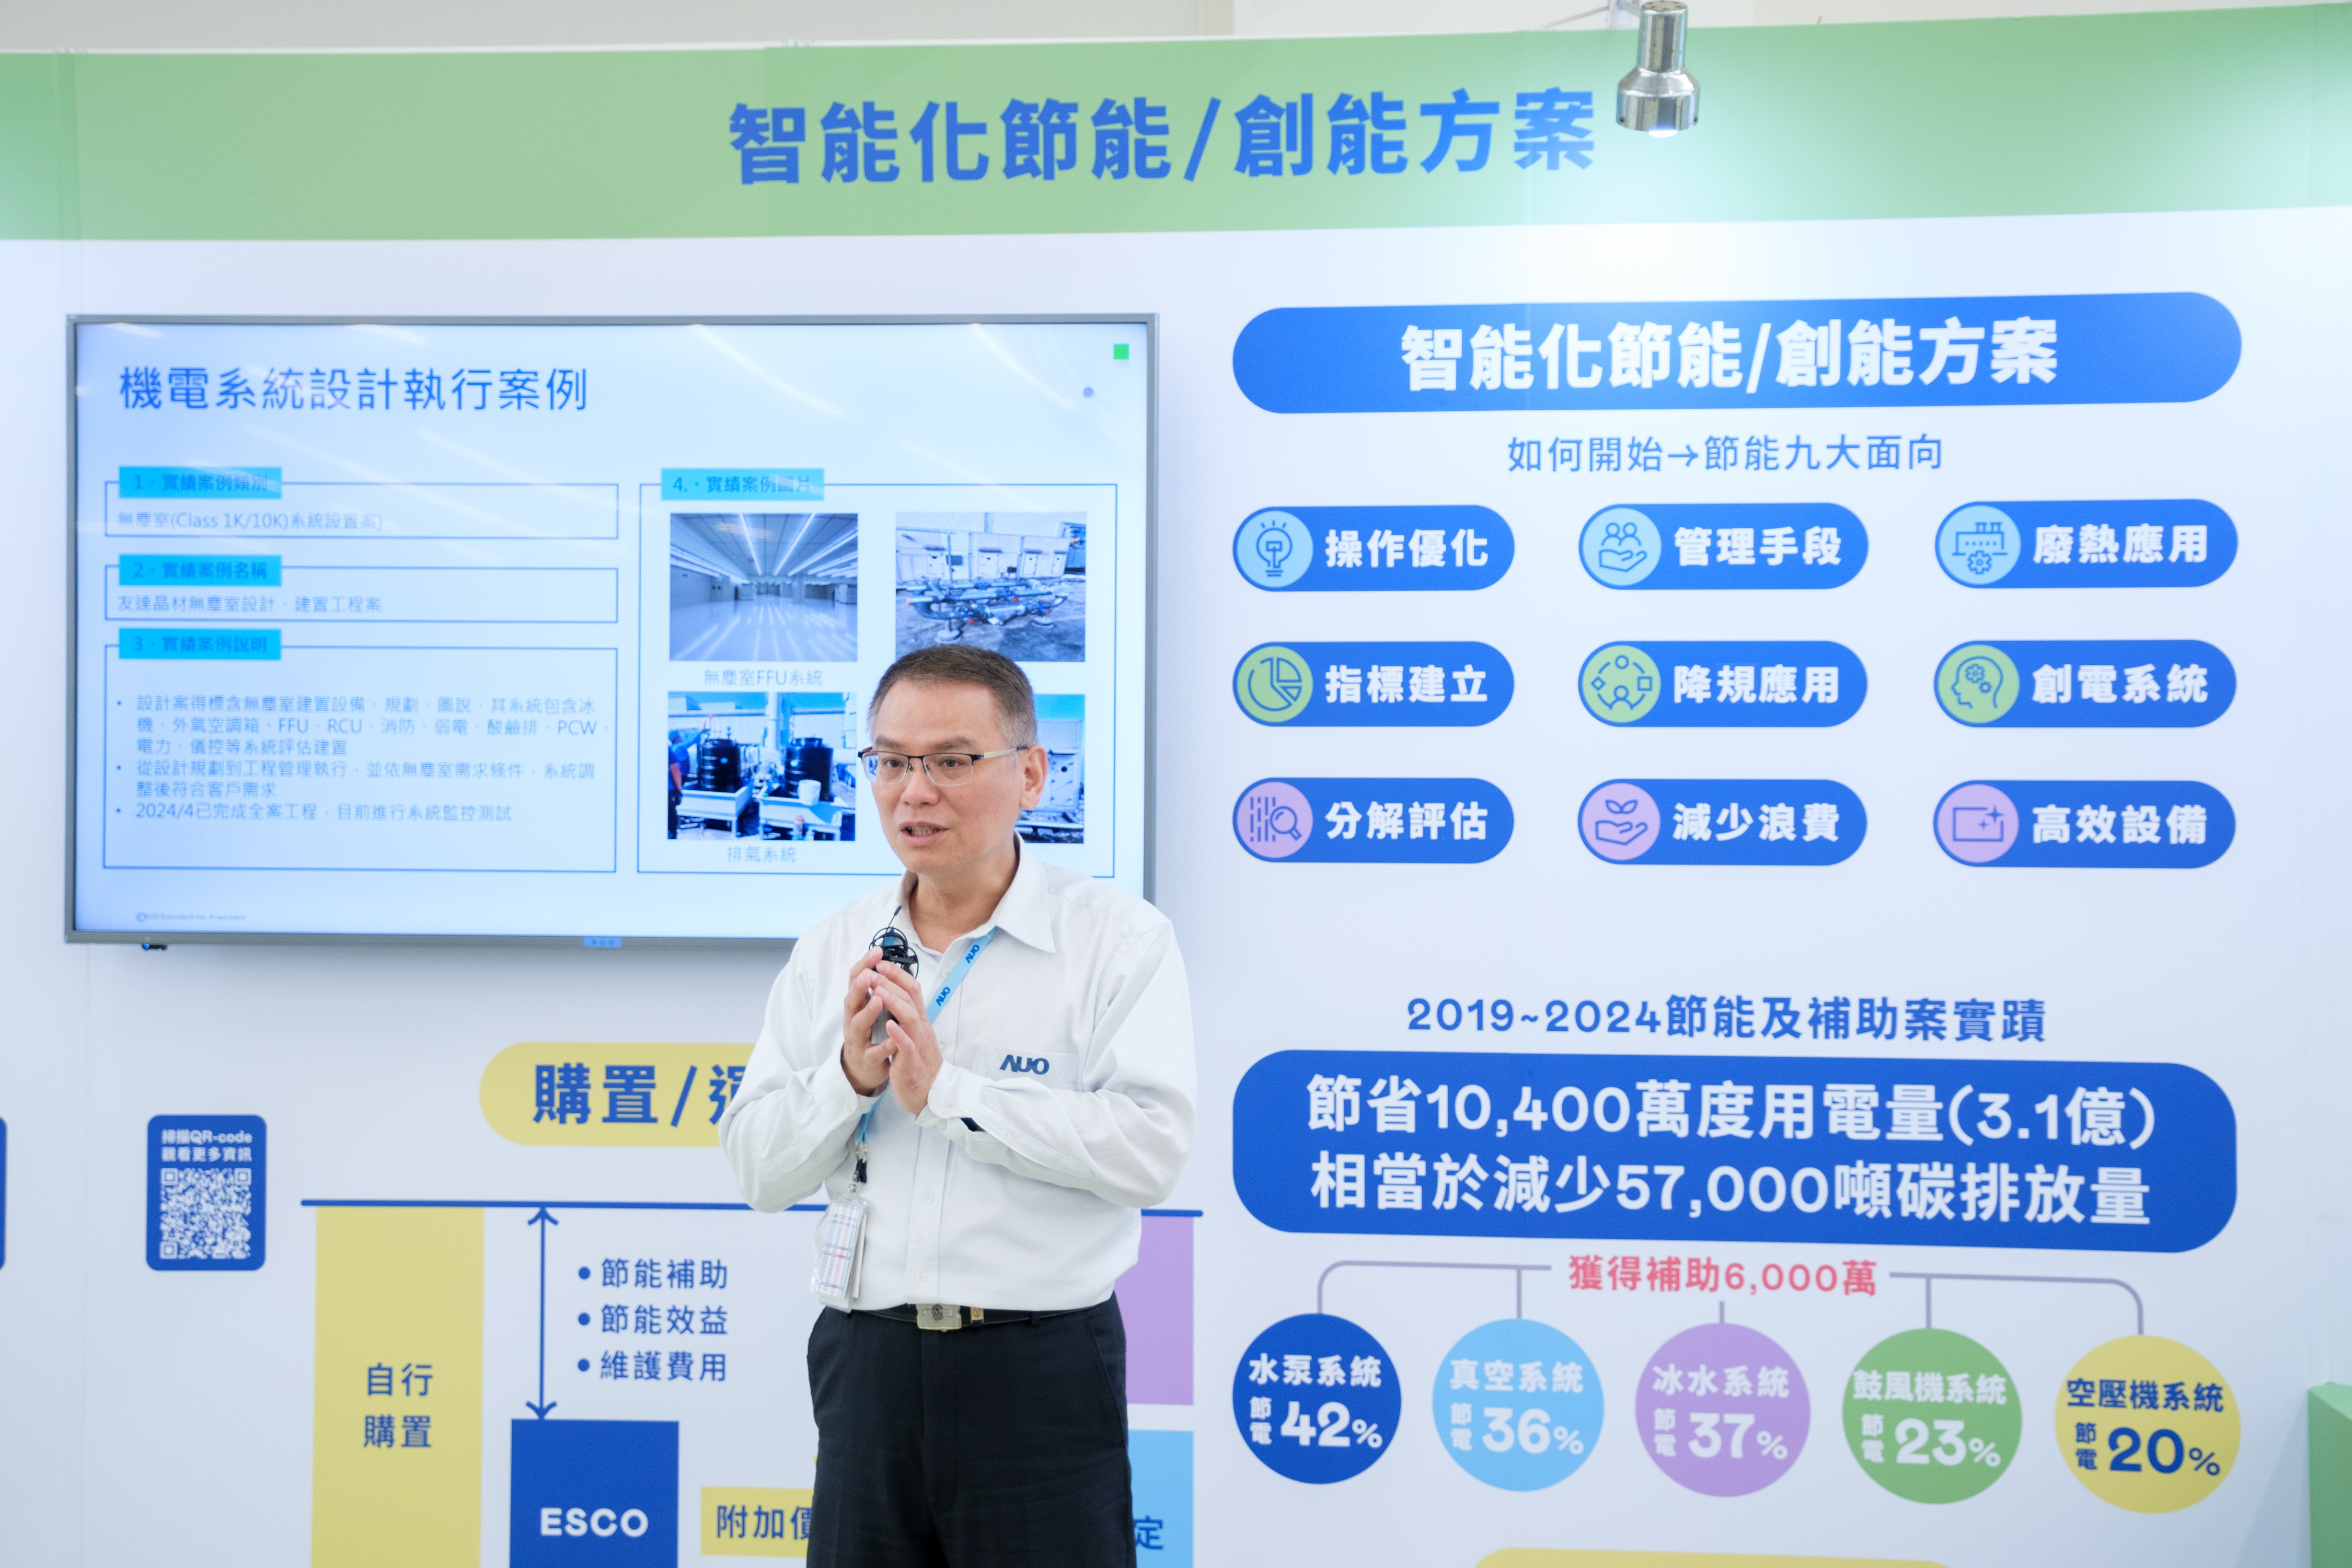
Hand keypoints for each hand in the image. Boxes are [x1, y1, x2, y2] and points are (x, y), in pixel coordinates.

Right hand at [839, 950, 895, 1095]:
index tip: (877, 950)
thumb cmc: (869, 1031)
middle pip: (851, 1000)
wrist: (862, 1066)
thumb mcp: (871, 1007)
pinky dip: (884, 1045)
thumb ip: (879, 986)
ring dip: (868, 1012)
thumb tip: (892, 961)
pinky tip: (893, 1039)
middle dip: (859, 987)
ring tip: (878, 1000)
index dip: (865, 965)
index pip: (856, 980)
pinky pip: (874, 1052)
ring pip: (859, 1025)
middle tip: (867, 975)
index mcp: (857, 1004)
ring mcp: (858, 1039)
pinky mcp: (867, 1058)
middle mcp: (853, 1019)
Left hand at [863, 958, 944, 1115]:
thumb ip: (909, 1012)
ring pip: (910, 1018)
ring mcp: (918, 1044)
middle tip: (874, 969)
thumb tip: (900, 991)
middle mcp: (921, 1027)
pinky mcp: (912, 1062)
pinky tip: (889, 1025)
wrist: (930, 1091)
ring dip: (894, 1003)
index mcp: (919, 1020)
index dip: (897, 973)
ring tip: (880, 991)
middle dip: (891, 982)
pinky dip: (898, 1035)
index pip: (912, 989)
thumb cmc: (919, 1061)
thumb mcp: (916, 1032)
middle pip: (910, 998)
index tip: (881, 961)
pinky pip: (907, 1046)